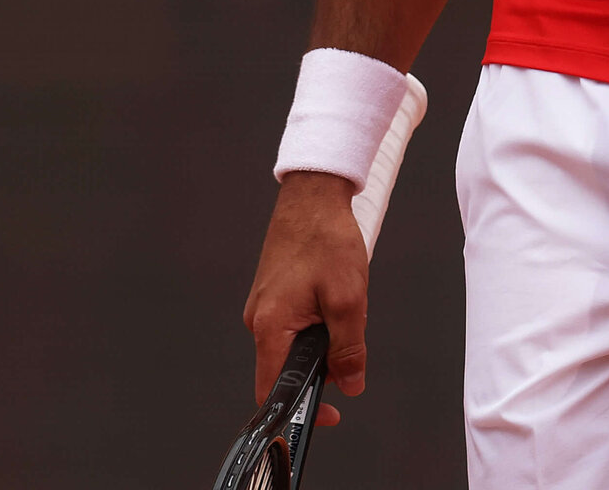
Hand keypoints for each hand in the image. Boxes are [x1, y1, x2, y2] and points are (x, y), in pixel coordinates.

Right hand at [242, 170, 368, 426]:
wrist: (313, 194)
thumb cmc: (325, 238)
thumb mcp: (348, 300)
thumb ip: (348, 351)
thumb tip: (349, 384)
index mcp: (270, 325)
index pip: (273, 390)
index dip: (301, 412)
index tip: (331, 414)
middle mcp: (258, 317)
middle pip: (288, 369)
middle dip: (323, 367)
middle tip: (349, 343)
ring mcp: (264, 304)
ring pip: (295, 345)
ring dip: (323, 341)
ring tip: (341, 307)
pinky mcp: (273, 292)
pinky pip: (294, 325)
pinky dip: (318, 322)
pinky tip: (331, 296)